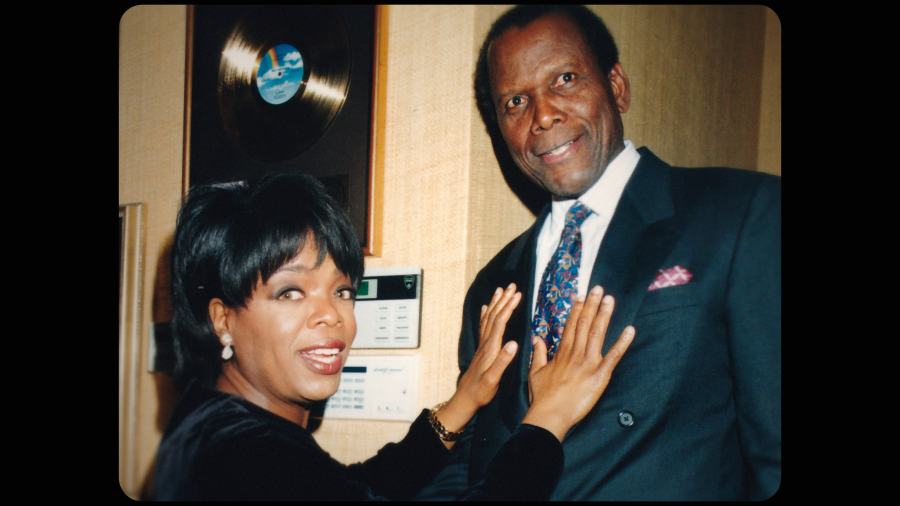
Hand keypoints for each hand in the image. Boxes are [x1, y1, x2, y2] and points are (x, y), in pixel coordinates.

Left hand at [432, 284, 520, 446]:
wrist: (465, 399)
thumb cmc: (481, 392)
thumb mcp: (493, 379)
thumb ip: (503, 361)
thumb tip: (514, 343)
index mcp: (491, 349)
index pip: (500, 322)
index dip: (508, 307)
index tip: (518, 294)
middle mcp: (485, 343)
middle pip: (494, 316)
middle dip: (504, 300)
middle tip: (512, 286)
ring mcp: (482, 345)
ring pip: (489, 318)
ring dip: (496, 303)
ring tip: (501, 290)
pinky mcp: (481, 349)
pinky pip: (484, 326)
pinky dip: (486, 313)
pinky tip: (487, 307)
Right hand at [522, 286, 634, 441]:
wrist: (550, 414)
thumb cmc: (542, 397)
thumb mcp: (535, 372)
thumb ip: (538, 353)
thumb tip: (536, 338)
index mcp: (562, 352)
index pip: (571, 326)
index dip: (577, 310)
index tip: (581, 296)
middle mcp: (576, 353)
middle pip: (585, 324)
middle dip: (592, 305)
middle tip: (599, 289)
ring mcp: (589, 363)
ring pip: (597, 334)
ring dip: (604, 315)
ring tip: (610, 299)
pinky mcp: (600, 375)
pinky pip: (613, 357)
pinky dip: (622, 343)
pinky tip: (630, 330)